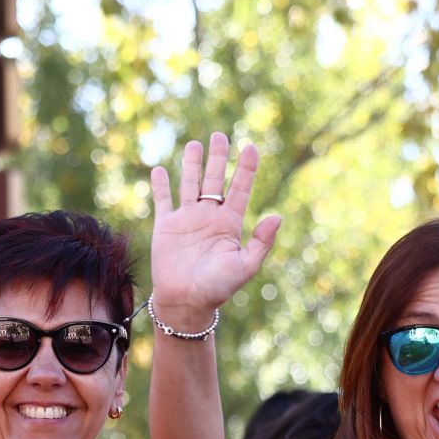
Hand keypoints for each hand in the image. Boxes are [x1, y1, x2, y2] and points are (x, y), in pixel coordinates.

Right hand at [148, 132, 281, 320]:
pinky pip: (163, 201)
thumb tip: (278, 216)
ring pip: (190, 184)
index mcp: (230, 223)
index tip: (251, 148)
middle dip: (218, 158)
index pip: (240, 189)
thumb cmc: (218, 287)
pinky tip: (160, 170)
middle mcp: (209, 217)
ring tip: (196, 144)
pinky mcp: (166, 226)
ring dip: (193, 165)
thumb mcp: (245, 266)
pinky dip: (161, 185)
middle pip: (214, 180)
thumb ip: (261, 242)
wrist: (186, 302)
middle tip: (220, 136)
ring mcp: (187, 219)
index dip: (246, 168)